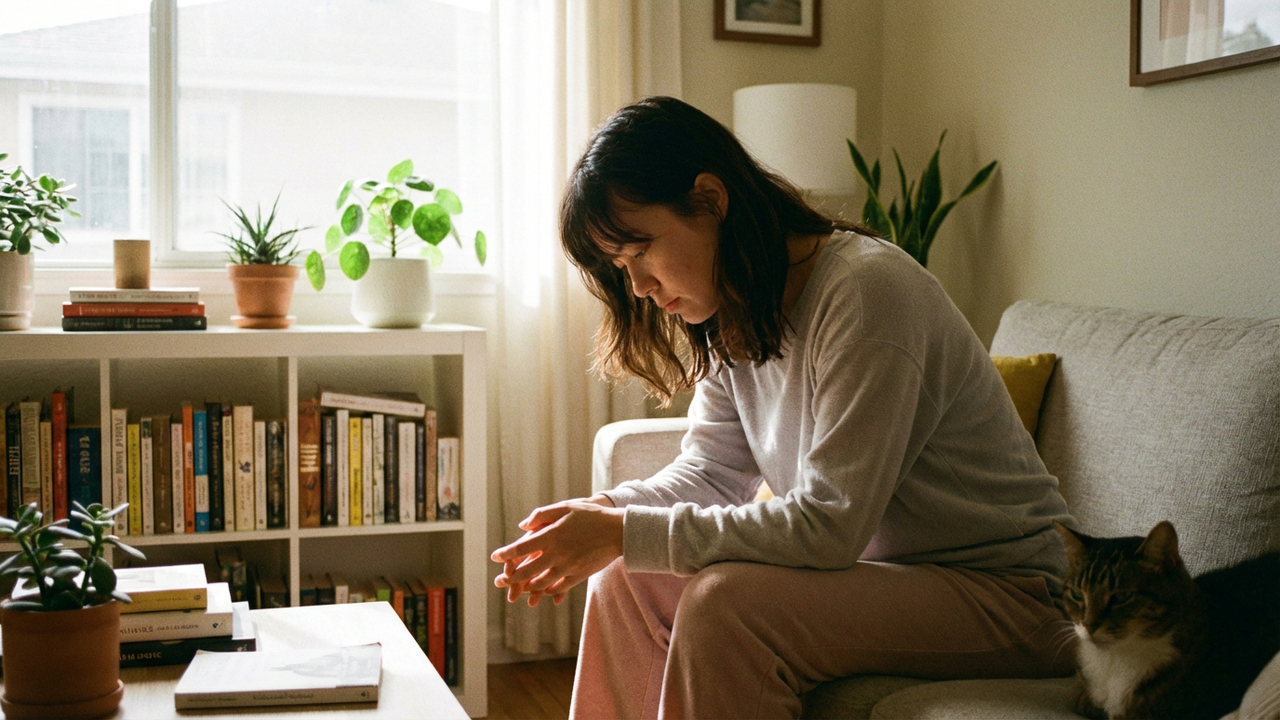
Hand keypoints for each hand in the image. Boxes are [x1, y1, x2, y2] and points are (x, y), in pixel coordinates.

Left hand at [491, 495, 620, 606]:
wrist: (620, 531)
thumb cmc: (592, 515)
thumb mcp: (566, 507)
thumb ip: (543, 515)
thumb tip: (523, 526)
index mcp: (552, 535)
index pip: (522, 548)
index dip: (506, 554)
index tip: (495, 556)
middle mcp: (558, 553)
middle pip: (527, 571)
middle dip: (511, 578)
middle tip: (500, 581)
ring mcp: (568, 567)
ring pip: (541, 583)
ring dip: (527, 588)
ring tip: (518, 589)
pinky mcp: (579, 575)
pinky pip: (558, 587)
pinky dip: (547, 590)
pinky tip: (542, 590)